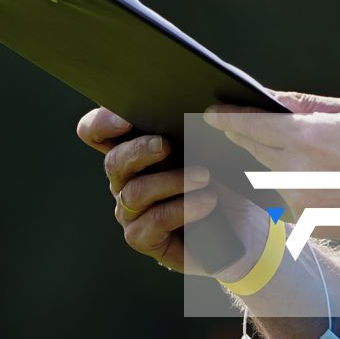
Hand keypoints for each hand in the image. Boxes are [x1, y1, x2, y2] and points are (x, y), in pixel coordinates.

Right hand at [76, 106, 266, 277]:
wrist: (243, 227)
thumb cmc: (223, 179)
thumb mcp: (210, 144)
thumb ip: (191, 120)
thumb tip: (193, 100)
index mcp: (133, 150)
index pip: (95, 132)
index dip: (101, 123)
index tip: (126, 117)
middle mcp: (125, 180)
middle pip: (112, 161)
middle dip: (139, 150)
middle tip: (166, 144)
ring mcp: (131, 211)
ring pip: (135, 192)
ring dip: (172, 181)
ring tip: (204, 176)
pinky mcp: (144, 238)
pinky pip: (153, 221)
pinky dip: (183, 208)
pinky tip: (207, 201)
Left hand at [202, 91, 339, 248]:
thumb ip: (307, 106)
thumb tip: (273, 99)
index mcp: (309, 139)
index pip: (252, 126)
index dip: (228, 118)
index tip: (212, 112)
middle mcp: (298, 172)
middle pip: (254, 150)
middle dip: (245, 137)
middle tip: (238, 126)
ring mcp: (301, 201)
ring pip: (273, 176)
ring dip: (280, 164)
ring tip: (317, 159)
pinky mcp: (308, 223)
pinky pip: (291, 199)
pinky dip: (299, 187)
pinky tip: (330, 184)